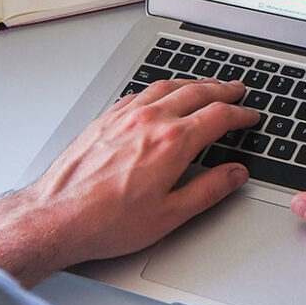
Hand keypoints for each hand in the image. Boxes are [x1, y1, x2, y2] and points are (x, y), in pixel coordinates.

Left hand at [0, 78, 257, 287]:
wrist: (56, 217)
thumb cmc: (106, 221)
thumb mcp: (170, 215)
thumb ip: (209, 190)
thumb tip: (235, 174)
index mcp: (172, 142)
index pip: (218, 117)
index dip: (240, 114)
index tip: (250, 116)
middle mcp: (149, 121)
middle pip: (196, 92)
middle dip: (222, 90)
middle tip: (237, 90)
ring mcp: (124, 116)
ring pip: (167, 86)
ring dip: (193, 83)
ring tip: (206, 85)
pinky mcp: (105, 119)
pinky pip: (140, 93)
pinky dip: (160, 88)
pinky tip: (161, 94)